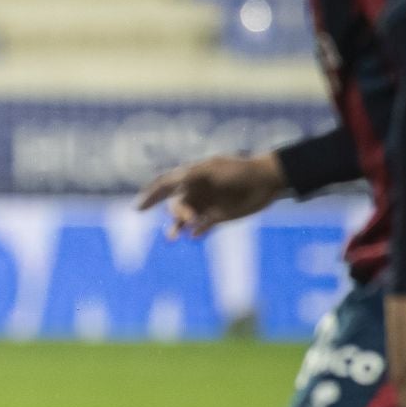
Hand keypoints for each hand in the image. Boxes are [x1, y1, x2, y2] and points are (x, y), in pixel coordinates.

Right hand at [136, 153, 285, 237]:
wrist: (267, 180)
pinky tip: (195, 235)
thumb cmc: (238, 171)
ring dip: (177, 227)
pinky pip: (201, 228)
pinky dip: (196, 232)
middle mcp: (195, 191)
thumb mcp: (211, 169)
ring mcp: (206, 205)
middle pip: (174, 204)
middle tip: (187, 218)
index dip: (150, 196)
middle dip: (175, 213)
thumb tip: (170, 184)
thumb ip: (190, 176)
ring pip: (184, 220)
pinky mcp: (218, 217)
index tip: (138, 208)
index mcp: (190, 176)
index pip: (164, 185)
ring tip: (173, 237)